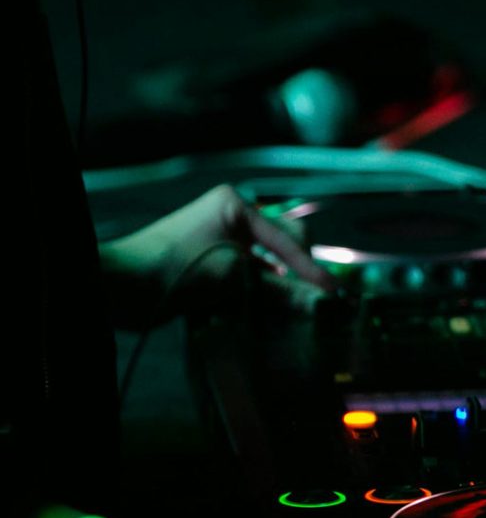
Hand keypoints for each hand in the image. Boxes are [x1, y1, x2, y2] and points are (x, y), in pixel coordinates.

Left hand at [100, 185, 334, 324]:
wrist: (123, 286)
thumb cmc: (177, 267)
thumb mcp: (231, 276)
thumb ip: (278, 289)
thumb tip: (319, 303)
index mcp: (236, 206)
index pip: (287, 238)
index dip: (309, 269)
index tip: (330, 294)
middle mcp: (232, 219)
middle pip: (283, 246)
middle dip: (298, 272)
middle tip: (314, 301)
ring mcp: (223, 243)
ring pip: (269, 265)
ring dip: (282, 287)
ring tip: (299, 310)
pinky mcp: (215, 267)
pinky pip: (251, 278)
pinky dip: (264, 293)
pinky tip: (274, 311)